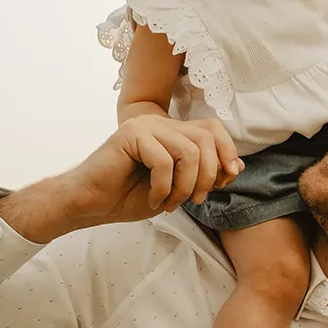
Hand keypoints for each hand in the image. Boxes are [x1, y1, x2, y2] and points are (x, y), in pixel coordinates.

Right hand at [0, 116, 241, 242]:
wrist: (90, 204)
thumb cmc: (129, 197)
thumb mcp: (177, 188)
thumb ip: (203, 174)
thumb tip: (236, 167)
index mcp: (172, 132)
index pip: (213, 129)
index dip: (226, 153)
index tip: (224, 181)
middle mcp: (160, 122)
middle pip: (206, 139)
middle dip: (208, 175)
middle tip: (195, 200)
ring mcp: (145, 125)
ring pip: (189, 151)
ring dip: (185, 186)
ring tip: (170, 202)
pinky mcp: (130, 134)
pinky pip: (164, 161)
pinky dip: (163, 188)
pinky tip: (152, 199)